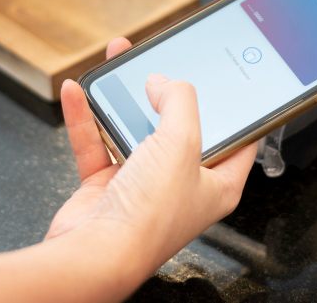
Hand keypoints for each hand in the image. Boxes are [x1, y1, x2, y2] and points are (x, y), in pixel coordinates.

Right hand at [46, 38, 257, 279]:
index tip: (230, 79)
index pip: (237, 138)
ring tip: (117, 62)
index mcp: (217, 183)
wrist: (95, 255)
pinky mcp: (107, 186)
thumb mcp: (181, 143)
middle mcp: (182, 184)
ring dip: (122, 96)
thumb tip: (165, 82)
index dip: (236, 107)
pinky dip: (86, 117)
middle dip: (166, 91)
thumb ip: (179, 102)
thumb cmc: (149, 216)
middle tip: (161, 61)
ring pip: (134, 128)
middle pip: (179, 126)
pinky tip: (78, 92)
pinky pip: (97, 142)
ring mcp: (143, 184)